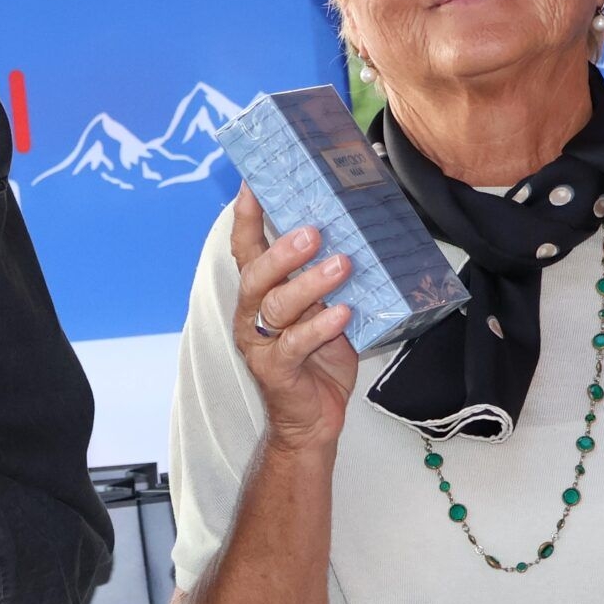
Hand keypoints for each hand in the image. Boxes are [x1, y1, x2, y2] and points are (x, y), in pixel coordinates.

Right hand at [229, 185, 358, 450]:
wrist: (314, 419)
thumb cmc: (320, 358)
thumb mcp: (325, 309)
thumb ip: (328, 278)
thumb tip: (357, 235)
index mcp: (261, 293)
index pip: (246, 248)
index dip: (246, 216)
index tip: (253, 184)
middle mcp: (254, 314)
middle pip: (257, 274)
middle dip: (283, 250)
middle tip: (313, 232)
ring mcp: (261, 343)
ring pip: (278, 305)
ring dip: (310, 283)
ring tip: (342, 266)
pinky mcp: (276, 370)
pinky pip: (295, 343)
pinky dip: (320, 326)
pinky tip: (343, 312)